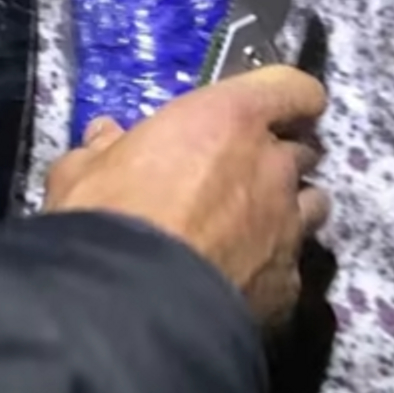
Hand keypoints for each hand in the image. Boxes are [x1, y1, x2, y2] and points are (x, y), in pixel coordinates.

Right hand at [44, 65, 330, 323]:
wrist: (132, 304)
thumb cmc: (108, 216)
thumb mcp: (82, 172)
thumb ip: (101, 150)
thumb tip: (104, 138)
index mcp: (228, 119)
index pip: (292, 88)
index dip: (285, 96)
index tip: (267, 110)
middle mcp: (272, 166)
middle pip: (302, 149)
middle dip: (276, 157)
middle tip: (236, 174)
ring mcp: (288, 227)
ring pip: (311, 205)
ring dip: (285, 208)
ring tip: (248, 227)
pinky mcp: (287, 285)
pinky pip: (289, 265)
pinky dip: (269, 265)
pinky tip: (237, 280)